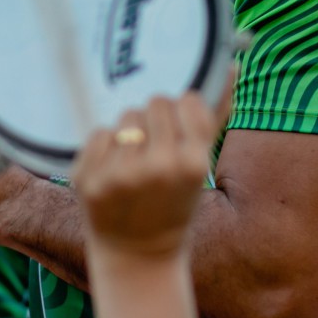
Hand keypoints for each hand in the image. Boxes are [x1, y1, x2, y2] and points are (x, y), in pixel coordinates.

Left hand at [72, 93, 225, 258]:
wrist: (136, 252)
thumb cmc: (172, 203)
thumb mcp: (199, 167)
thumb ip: (213, 117)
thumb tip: (230, 65)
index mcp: (192, 164)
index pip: (186, 100)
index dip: (182, 112)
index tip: (179, 128)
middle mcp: (156, 167)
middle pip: (153, 103)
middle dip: (155, 120)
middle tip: (153, 145)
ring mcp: (118, 174)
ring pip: (124, 117)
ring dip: (129, 131)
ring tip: (133, 158)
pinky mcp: (87, 178)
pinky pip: (98, 133)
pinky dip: (105, 146)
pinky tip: (112, 167)